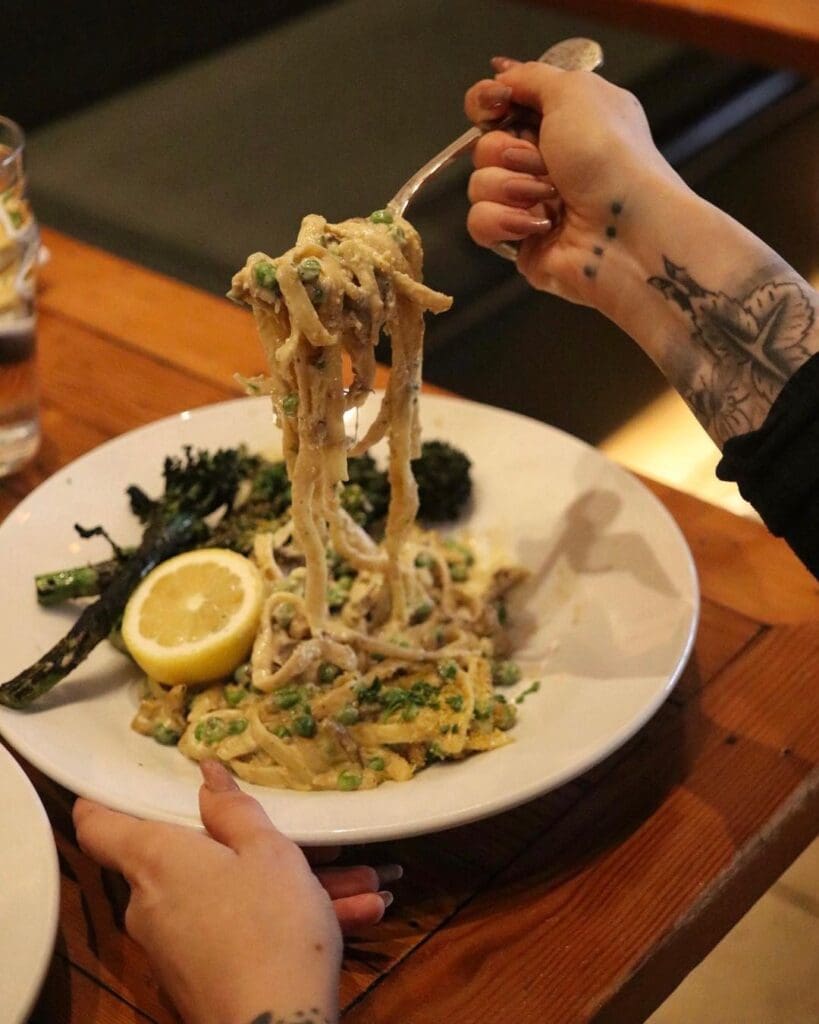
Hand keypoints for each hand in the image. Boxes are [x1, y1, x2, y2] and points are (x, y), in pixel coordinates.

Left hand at [73, 761, 399, 1023]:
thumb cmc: (271, 923)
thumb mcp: (268, 852)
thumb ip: (234, 809)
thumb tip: (206, 775)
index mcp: (156, 860)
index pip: (98, 824)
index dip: (105, 798)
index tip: (126, 779)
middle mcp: (151, 902)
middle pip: (184, 857)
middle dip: (247, 844)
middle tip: (305, 836)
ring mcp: (174, 945)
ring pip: (230, 895)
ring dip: (290, 887)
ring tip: (366, 881)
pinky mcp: (199, 977)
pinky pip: (241, 932)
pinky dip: (288, 921)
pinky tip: (358, 914)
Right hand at [464, 58, 687, 304]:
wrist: (626, 229)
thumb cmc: (609, 155)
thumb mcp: (575, 92)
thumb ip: (531, 76)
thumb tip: (501, 75)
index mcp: (560, 121)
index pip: (501, 105)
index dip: (489, 102)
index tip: (497, 103)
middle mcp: (542, 160)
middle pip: (484, 144)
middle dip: (506, 150)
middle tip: (543, 162)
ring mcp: (527, 202)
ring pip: (479, 184)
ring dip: (510, 186)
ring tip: (549, 197)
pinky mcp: (517, 240)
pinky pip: (481, 223)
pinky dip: (505, 220)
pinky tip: (538, 225)